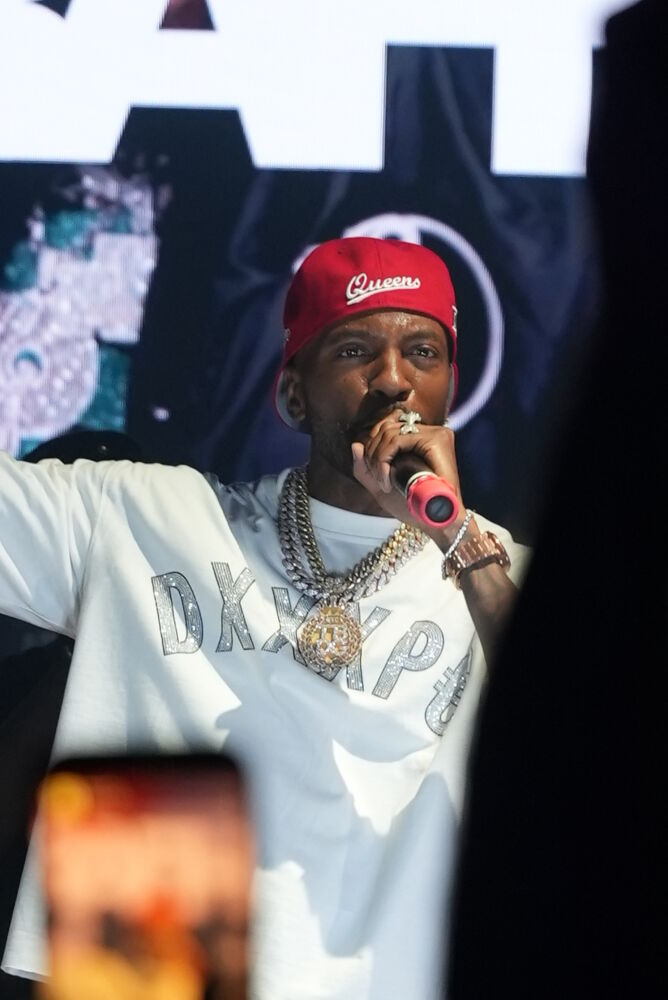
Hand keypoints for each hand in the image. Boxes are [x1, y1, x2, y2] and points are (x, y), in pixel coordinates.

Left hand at [351, 411, 465, 541]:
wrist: (437, 521)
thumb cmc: (413, 508)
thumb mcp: (381, 490)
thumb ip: (365, 470)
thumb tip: (355, 445)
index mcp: (417, 441)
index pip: (386, 427)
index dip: (372, 448)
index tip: (376, 475)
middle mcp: (428, 432)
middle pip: (385, 428)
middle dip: (372, 454)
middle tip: (379, 482)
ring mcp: (434, 434)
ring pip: (388, 433)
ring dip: (377, 460)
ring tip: (384, 484)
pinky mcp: (436, 440)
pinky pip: (396, 441)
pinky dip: (384, 460)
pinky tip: (387, 482)